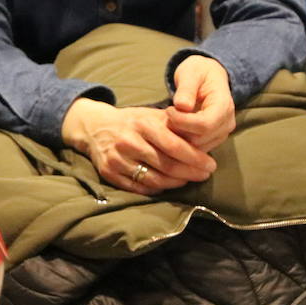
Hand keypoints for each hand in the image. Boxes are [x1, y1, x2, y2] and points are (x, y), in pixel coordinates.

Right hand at [61, 98, 217, 195]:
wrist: (95, 127)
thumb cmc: (132, 122)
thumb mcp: (151, 115)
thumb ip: (175, 125)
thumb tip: (203, 140)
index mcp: (141, 124)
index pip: (173, 145)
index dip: (195, 158)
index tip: (210, 164)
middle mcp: (128, 142)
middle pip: (166, 165)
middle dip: (190, 172)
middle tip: (205, 175)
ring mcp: (117, 159)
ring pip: (155, 180)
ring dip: (176, 183)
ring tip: (188, 180)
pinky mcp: (109, 173)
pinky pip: (140, 188)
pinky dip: (157, 189)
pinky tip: (167, 184)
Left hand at [166, 54, 235, 152]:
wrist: (209, 75)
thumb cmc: (198, 72)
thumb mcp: (190, 73)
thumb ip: (186, 89)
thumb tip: (182, 106)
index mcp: (224, 105)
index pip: (205, 124)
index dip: (182, 121)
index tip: (167, 110)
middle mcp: (226, 123)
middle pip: (200, 139)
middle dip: (178, 131)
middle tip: (164, 117)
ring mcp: (221, 133)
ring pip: (197, 148)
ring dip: (178, 138)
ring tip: (167, 121)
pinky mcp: (212, 139)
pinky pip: (196, 149)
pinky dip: (181, 143)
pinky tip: (171, 129)